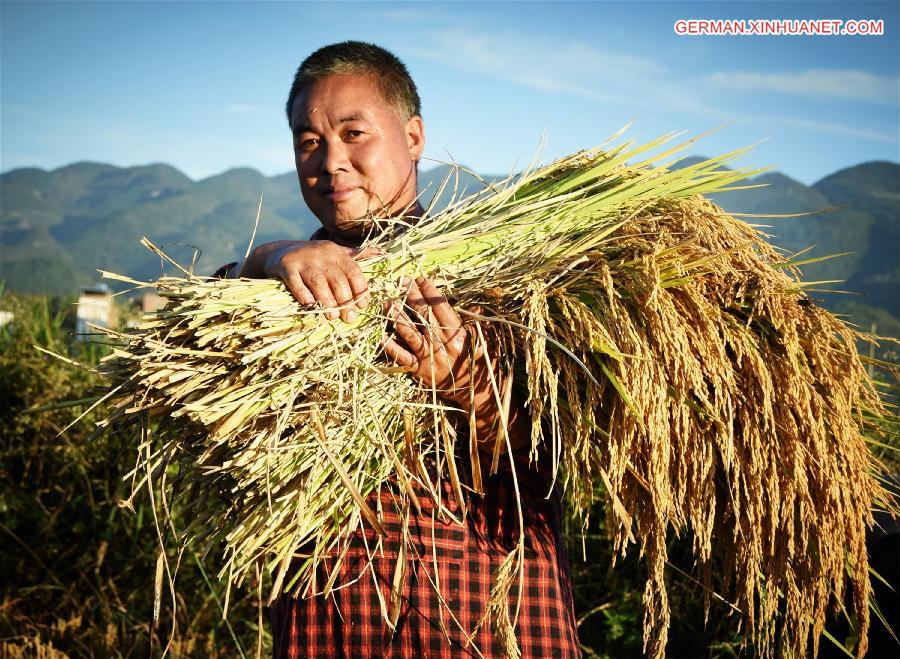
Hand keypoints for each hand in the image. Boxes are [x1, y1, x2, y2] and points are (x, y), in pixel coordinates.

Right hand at [245, 240, 380, 321]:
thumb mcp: (335, 253)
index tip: (363, 306)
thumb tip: (383, 253)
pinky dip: (303, 296)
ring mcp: (303, 260)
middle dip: (345, 301)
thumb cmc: (313, 259)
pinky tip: (310, 307)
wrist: (277, 253)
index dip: (360, 289)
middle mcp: (321, 254)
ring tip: (331, 316)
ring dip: (327, 301)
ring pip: (318, 282)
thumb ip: (357, 256)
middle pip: (337, 279)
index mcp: (336, 252)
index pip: (354, 271)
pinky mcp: (286, 267)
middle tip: (348, 318)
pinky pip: (296, 283)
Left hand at [382, 277, 481, 406]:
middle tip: (402, 282)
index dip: (429, 291)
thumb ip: (478, 322)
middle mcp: (441, 344)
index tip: (421, 279)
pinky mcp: (419, 370)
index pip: (440, 306)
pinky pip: (402, 357)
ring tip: (388, 303)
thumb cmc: (481, 364)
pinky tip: (381, 336)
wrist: (474, 394)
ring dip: (397, 316)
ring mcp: (428, 357)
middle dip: (411, 296)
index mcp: (457, 334)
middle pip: (423, 314)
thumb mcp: (485, 341)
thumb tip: (475, 307)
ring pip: (409, 332)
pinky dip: (391, 347)